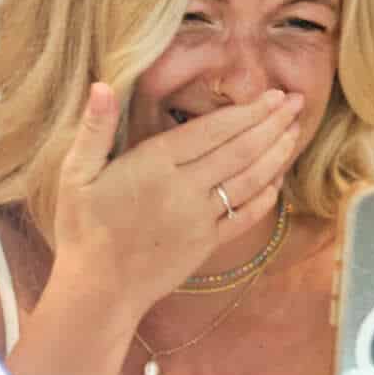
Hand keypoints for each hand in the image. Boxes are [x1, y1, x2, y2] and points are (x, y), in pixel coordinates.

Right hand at [52, 82, 303, 315]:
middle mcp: (184, 189)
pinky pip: (244, 216)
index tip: (272, 94)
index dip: (246, 111)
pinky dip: (265, 197)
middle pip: (239, 150)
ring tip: (294, 132)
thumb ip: (94, 129)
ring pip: (248, 180)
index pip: (212, 130)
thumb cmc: (82, 228)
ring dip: (275, 155)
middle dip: (271, 124)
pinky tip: (278, 180)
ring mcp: (199, 219)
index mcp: (153, 164)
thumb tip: (101, 85)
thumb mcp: (76, 174)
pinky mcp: (207, 244)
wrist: (97, 289)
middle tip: (297, 103)